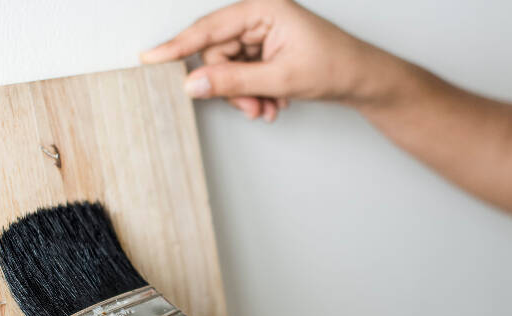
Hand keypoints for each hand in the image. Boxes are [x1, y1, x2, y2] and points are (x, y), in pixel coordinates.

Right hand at [141, 0, 386, 120]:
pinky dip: (252, 92)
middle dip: (230, 87)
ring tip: (267, 108)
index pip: (208, 28)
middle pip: (217, 54)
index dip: (176, 46)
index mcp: (262, 7)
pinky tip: (272, 102)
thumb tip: (195, 84)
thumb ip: (233, 82)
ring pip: (228, 68)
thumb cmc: (334, 66)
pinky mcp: (264, 48)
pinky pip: (241, 73)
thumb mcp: (279, 78)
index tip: (149, 57)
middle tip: (252, 108)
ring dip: (244, 95)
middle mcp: (259, 15)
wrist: (362, 79)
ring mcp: (261, 32)